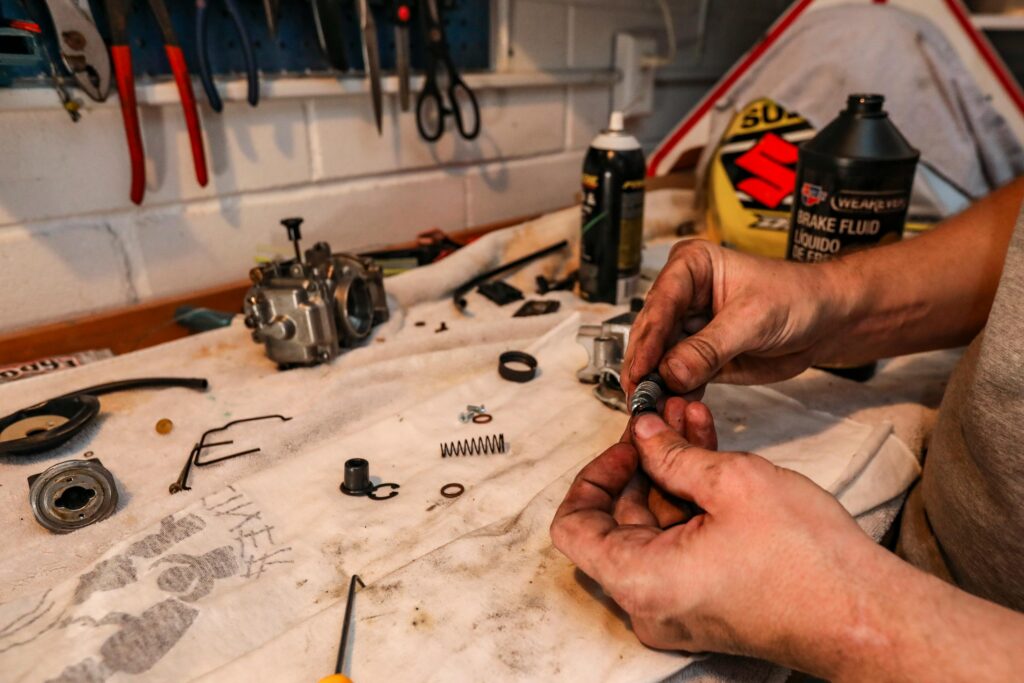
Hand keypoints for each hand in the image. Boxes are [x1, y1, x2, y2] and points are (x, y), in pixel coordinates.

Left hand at [550, 409, 885, 674]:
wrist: (868, 614)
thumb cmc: (808, 565)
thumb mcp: (732, 483)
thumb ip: (674, 453)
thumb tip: (645, 433)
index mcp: (640, 580)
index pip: (573, 525)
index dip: (594, 475)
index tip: (627, 446)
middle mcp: (650, 602)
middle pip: (617, 520)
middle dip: (642, 460)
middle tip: (664, 419)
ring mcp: (678, 606)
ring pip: (655, 526)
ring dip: (671, 472)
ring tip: (692, 420)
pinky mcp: (706, 601)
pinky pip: (680, 543)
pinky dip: (691, 501)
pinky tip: (711, 454)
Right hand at [622, 239, 848, 395]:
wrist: (827, 321)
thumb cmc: (798, 298)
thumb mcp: (753, 319)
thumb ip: (709, 348)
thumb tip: (671, 372)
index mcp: (691, 266)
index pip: (661, 303)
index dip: (649, 339)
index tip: (640, 368)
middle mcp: (683, 294)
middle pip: (652, 333)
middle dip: (645, 365)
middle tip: (638, 395)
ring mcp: (688, 327)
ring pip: (659, 358)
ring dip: (656, 383)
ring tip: (650, 406)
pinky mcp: (697, 355)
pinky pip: (678, 376)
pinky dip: (675, 393)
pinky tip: (671, 408)